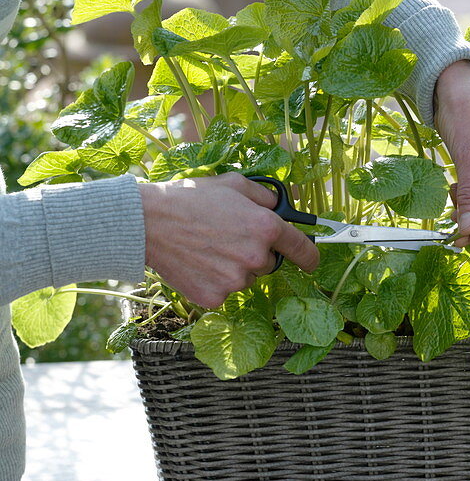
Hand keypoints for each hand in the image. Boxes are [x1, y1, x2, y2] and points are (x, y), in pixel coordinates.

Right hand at [139, 174, 318, 308]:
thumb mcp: (234, 183)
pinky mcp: (216, 297)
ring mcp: (236, 280)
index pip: (304, 250)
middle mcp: (256, 257)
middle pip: (270, 263)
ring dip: (235, 267)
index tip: (312, 260)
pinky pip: (225, 290)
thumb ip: (266, 196)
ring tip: (208, 248)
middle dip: (256, 253)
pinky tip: (198, 262)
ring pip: (247, 277)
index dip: (311, 255)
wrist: (147, 223)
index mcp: (266, 228)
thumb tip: (282, 207)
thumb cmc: (191, 199)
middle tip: (228, 237)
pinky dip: (215, 280)